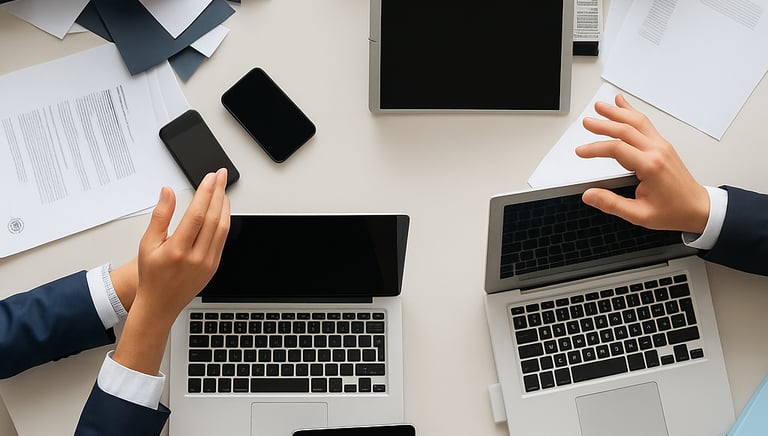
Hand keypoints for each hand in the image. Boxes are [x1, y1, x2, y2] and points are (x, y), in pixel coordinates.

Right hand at [113, 169, 229, 374]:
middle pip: (213, 218)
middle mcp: (196, 257)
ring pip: (222, 228)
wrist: (160, 305)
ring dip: (224, 206)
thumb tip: (167, 192)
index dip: (205, 193)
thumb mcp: (147, 243)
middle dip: (218, 193)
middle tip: (221, 176)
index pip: (196, 215)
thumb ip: (160, 215)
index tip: (210, 178)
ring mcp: (208, 263)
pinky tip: (221, 210)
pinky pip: (222, 239)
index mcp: (177, 250)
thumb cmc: (152, 276)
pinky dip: (224, 221)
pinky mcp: (214, 266)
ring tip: (222, 190)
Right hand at [575, 94, 709, 233]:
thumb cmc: (674, 211)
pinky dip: (632, 112)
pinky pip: (646, 123)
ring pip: (637, 121)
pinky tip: (623, 104)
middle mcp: (657, 151)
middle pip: (626, 129)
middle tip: (586, 122)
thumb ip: (611, 204)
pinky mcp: (663, 145)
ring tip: (601, 106)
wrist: (698, 209)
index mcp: (651, 167)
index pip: (617, 149)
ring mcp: (662, 146)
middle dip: (603, 124)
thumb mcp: (639, 215)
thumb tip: (589, 195)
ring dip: (617, 112)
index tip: (581, 151)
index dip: (596, 148)